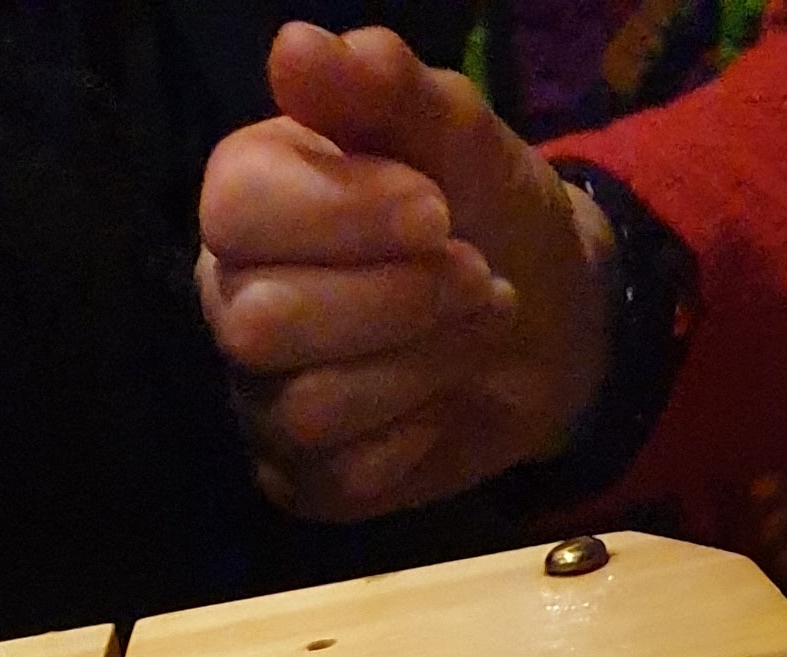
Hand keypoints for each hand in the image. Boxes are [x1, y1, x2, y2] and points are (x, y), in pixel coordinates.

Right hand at [199, 22, 614, 521]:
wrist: (552, 320)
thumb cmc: (485, 209)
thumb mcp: (456, 131)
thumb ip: (382, 87)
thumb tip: (294, 45)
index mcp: (253, 198)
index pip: (235, 207)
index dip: (341, 215)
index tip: (435, 210)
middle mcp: (235, 299)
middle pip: (262, 322)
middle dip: (395, 302)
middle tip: (474, 275)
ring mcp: (260, 399)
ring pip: (307, 408)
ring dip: (421, 365)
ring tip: (476, 326)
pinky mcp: (302, 480)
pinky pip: (343, 477)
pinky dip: (417, 434)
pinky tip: (443, 398)